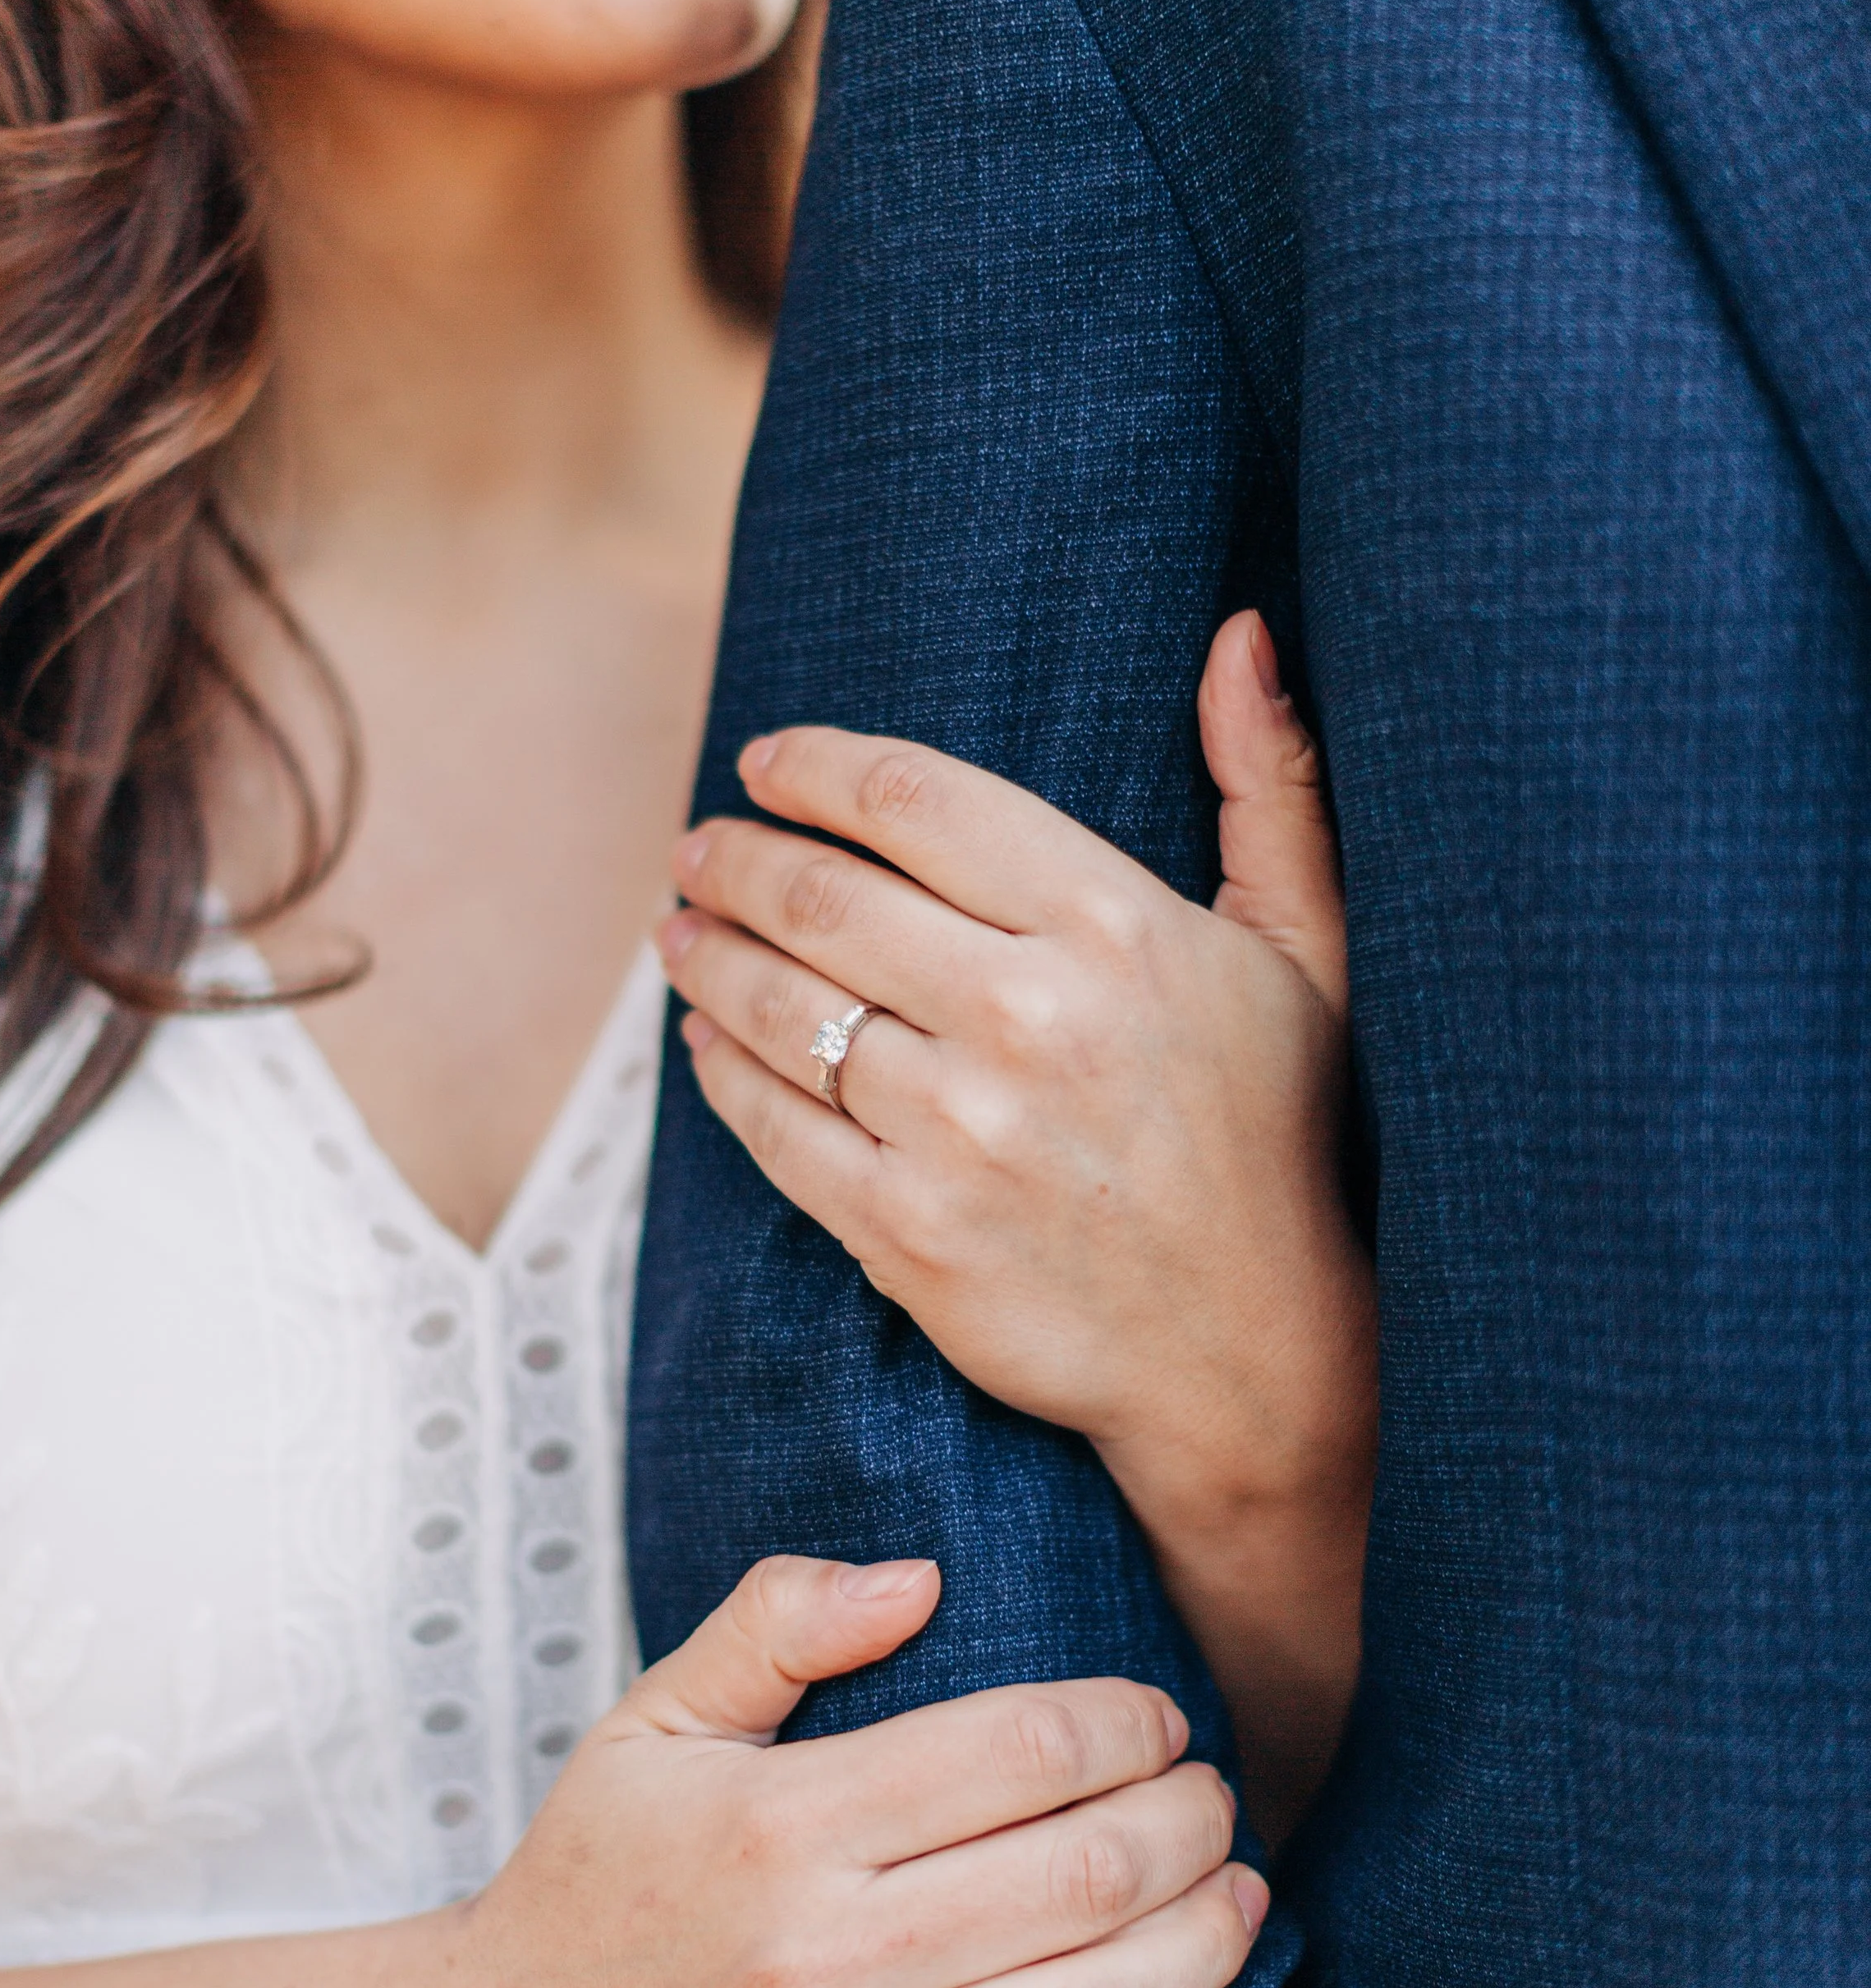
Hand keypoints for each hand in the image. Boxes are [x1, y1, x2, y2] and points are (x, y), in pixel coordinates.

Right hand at [421, 1554, 1262, 1987]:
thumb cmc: (588, 1878)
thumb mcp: (651, 1721)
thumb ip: (776, 1623)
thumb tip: (919, 1573)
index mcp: (783, 1826)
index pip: (1022, 1752)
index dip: (1126, 1722)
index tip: (1158, 1715)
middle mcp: (825, 1959)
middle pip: (1084, 1876)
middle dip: (1190, 1820)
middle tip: (1217, 1793)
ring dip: (1203, 1946)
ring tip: (1241, 1892)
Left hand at [656, 614, 1375, 1838]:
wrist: (1254, 1354)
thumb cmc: (1274, 1137)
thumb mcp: (1309, 952)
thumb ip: (1269, 787)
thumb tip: (1241, 633)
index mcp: (1114, 927)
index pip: (913, 799)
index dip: (813, 767)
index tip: (765, 761)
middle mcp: (1028, 1020)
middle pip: (823, 897)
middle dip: (736, 858)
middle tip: (699, 847)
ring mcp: (960, 1134)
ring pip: (781, 1011)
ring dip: (707, 956)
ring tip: (678, 927)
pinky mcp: (909, 1236)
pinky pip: (775, 1131)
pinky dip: (720, 1073)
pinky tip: (702, 1038)